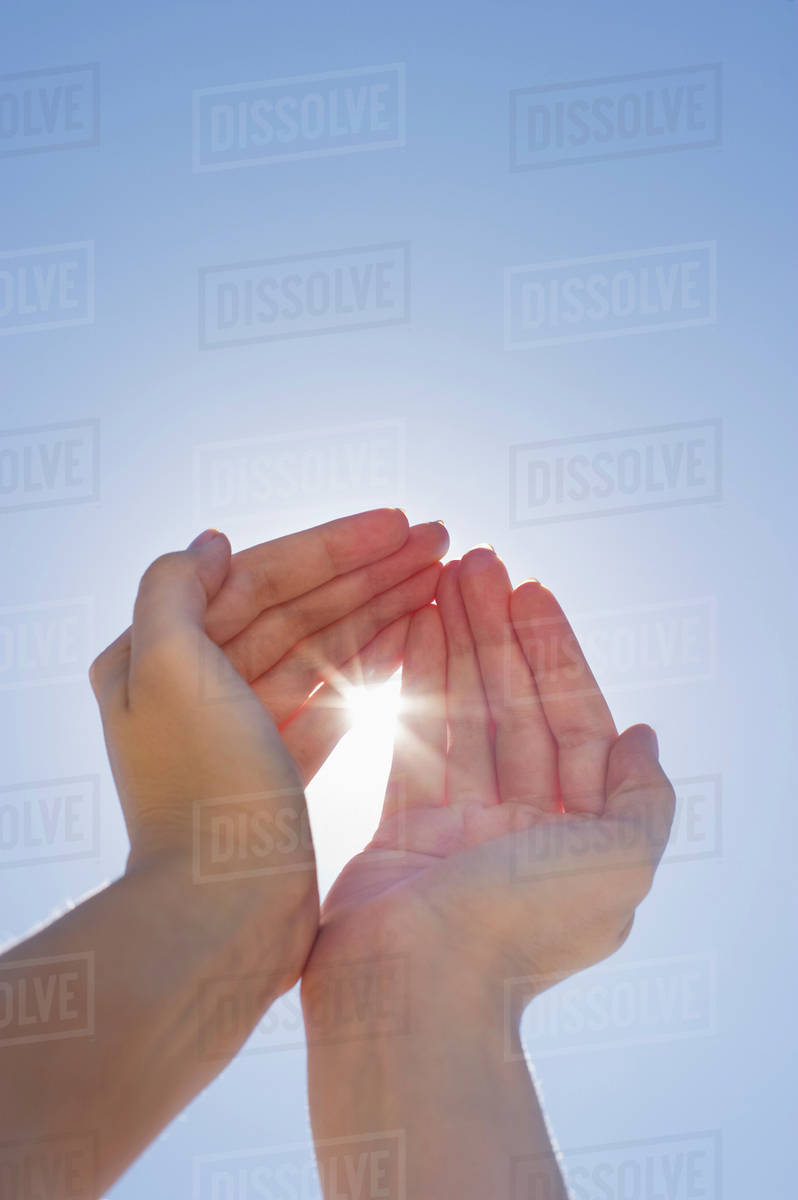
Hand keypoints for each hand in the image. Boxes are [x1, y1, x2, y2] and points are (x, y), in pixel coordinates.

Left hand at [90, 509, 446, 984]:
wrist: (221, 914)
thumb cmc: (202, 790)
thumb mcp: (168, 670)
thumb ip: (177, 590)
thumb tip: (214, 542)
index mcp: (158, 655)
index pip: (257, 578)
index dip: (332, 546)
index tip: (399, 523)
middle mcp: (194, 686)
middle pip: (293, 607)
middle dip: (367, 570)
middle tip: (440, 540)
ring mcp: (240, 727)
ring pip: (318, 648)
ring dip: (379, 608)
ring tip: (442, 578)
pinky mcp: (278, 767)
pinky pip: (330, 697)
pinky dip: (372, 664)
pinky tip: (416, 635)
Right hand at [303, 546, 674, 1013]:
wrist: (413, 994)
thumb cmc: (521, 927)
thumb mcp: (623, 860)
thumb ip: (643, 794)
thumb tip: (643, 733)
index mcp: (579, 832)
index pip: (573, 720)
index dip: (555, 652)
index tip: (530, 590)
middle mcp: (524, 827)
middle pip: (516, 707)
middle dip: (499, 634)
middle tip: (477, 562)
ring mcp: (461, 827)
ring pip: (463, 715)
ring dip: (457, 645)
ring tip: (442, 579)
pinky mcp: (403, 830)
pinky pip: (413, 741)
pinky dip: (415, 686)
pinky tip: (413, 632)